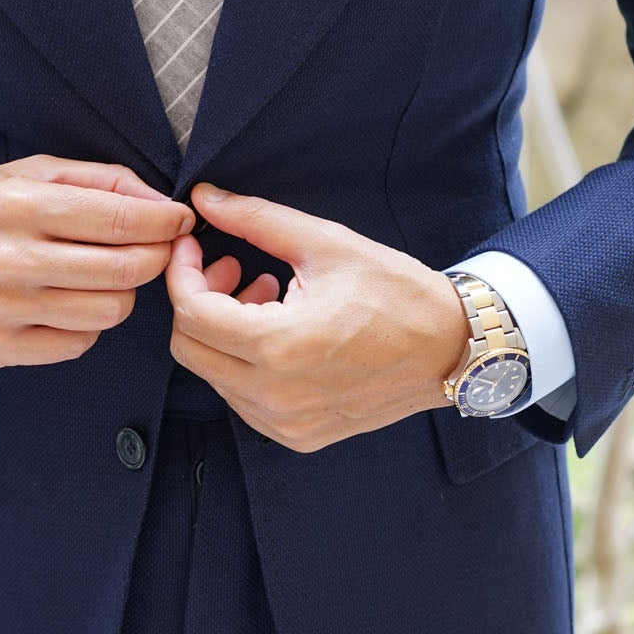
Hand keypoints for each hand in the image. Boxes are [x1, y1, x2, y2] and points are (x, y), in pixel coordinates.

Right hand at [0, 155, 194, 368]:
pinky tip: (68, 304)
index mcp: (21, 204)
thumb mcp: (27, 172)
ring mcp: (4, 309)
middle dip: (154, 258)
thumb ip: (100, 180)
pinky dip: (86, 324)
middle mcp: (12, 258)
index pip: (123, 220)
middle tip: (153, 250)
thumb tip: (163, 205)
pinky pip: (78, 343)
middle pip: (126, 269)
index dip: (167, 223)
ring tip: (103, 277)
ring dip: (121, 293)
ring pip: (110, 311)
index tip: (180, 222)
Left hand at [164, 183, 470, 451]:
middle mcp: (275, 395)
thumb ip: (255, 219)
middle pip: (189, 348)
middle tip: (232, 267)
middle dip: (198, 301)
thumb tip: (203, 197)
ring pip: (213, 375)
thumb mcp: (324, 243)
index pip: (191, 313)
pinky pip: (242, 399)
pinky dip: (245, 363)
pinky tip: (280, 331)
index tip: (195, 246)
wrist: (450, 348)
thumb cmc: (396, 292)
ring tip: (265, 294)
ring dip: (223, 331)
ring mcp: (285, 423)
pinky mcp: (297, 436)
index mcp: (278, 346)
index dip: (182, 271)